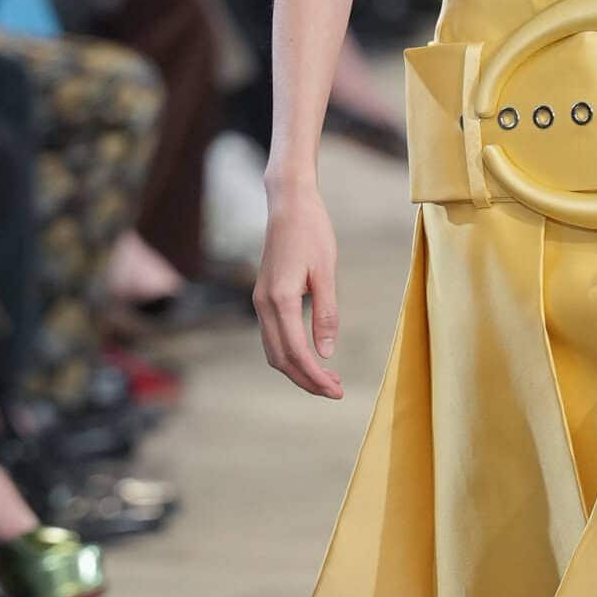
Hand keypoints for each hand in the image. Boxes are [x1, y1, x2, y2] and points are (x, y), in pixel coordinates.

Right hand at [254, 183, 342, 397]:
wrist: (288, 205)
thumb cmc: (312, 232)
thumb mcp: (326, 272)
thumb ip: (325, 313)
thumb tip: (326, 352)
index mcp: (280, 299)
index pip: (296, 352)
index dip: (315, 376)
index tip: (337, 390)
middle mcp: (264, 304)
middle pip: (280, 359)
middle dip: (307, 380)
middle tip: (336, 391)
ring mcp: (260, 301)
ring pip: (274, 351)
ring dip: (298, 370)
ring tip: (327, 378)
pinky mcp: (264, 297)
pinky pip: (273, 336)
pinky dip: (290, 354)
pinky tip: (312, 356)